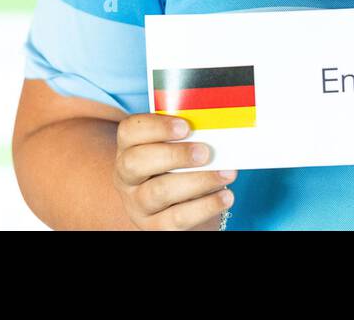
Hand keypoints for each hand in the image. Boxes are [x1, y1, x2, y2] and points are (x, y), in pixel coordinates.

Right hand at [113, 113, 237, 229]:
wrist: (174, 205)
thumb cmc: (178, 164)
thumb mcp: (175, 146)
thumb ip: (188, 135)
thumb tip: (217, 128)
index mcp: (129, 147)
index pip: (130, 131)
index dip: (156, 127)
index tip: (186, 126)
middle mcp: (127, 176)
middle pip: (136, 163)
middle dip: (174, 155)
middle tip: (205, 153)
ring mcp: (137, 204)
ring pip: (159, 192)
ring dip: (198, 181)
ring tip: (226, 173)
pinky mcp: (155, 227)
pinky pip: (178, 219)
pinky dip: (205, 206)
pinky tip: (226, 196)